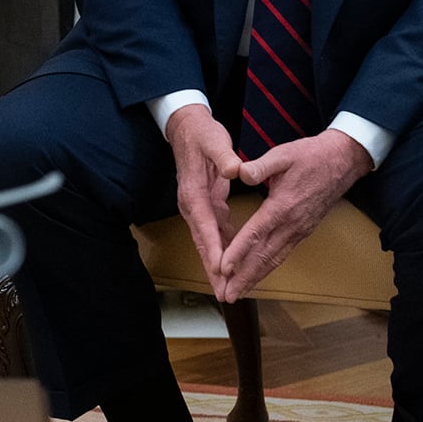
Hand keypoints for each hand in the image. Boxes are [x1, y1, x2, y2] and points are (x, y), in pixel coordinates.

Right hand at [166, 104, 241, 299]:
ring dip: (216, 265)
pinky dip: (222, 250)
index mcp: (194, 192)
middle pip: (203, 242)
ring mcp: (197, 207)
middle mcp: (192, 204)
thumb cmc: (202, 134)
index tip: (222, 268)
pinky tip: (233, 264)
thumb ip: (224, 156)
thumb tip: (235, 169)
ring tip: (227, 288)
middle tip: (223, 293)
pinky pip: (214, 233)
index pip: (204, 224)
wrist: (187, 128)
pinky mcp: (205, 205)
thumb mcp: (214, 140)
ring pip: (207, 242)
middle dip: (213, 269)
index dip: (213, 247)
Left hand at [217, 130, 372, 301]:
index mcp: (282, 205)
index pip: (256, 233)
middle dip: (244, 277)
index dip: (238, 251)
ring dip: (255, 278)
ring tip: (239, 293)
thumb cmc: (311, 156)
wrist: (343, 162)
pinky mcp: (303, 231)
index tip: (223, 267)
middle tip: (228, 295)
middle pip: (264, 256)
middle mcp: (291, 223)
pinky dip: (268, 268)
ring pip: (274, 259)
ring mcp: (299, 230)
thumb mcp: (283, 155)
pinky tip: (257, 275)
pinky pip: (282, 254)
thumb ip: (260, 166)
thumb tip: (240, 172)